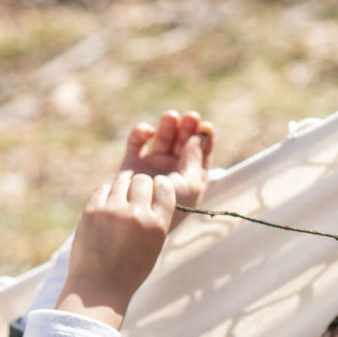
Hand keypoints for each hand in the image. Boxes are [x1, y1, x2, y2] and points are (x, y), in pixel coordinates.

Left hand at [57, 170, 176, 328]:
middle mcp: (136, 214)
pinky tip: (106, 209)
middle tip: (135, 200)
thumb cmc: (130, 270)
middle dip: (140, 187)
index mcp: (157, 225)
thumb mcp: (153, 246)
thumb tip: (152, 189)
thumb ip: (156, 218)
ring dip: (123, 189)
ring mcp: (112, 211)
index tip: (154, 193)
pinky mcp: (92, 210)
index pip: (165, 188)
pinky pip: (103, 188)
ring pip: (122, 181)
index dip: (160, 187)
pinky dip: (106, 195)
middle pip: (142, 180)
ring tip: (120, 206)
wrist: (99, 286)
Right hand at [120, 109, 213, 228]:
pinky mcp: (133, 164)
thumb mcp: (191, 186)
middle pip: (182, 142)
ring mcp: (153, 165)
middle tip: (190, 117)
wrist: (138, 219)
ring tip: (171, 117)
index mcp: (191, 178)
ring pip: (162, 139)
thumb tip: (198, 138)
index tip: (205, 127)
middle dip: (187, 128)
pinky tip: (148, 131)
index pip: (200, 154)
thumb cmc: (172, 207)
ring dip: (168, 127)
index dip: (204, 138)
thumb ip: (195, 161)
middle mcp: (173, 170)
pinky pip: (137, 143)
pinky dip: (141, 133)